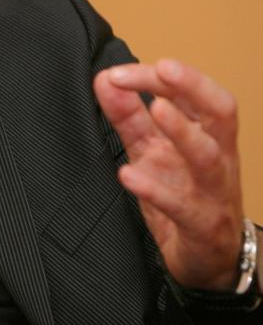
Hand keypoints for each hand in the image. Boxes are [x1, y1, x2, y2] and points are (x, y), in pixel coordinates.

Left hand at [93, 59, 243, 289]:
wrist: (208, 257)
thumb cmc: (184, 193)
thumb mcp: (152, 150)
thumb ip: (129, 116)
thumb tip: (106, 80)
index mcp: (207, 135)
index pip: (196, 94)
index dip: (165, 77)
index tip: (123, 70)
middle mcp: (216, 157)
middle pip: (219, 113)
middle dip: (193, 86)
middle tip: (163, 68)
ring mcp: (211, 190)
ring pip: (207, 156)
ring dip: (183, 131)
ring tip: (157, 109)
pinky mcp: (199, 223)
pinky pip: (181, 205)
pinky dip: (155, 189)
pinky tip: (128, 174)